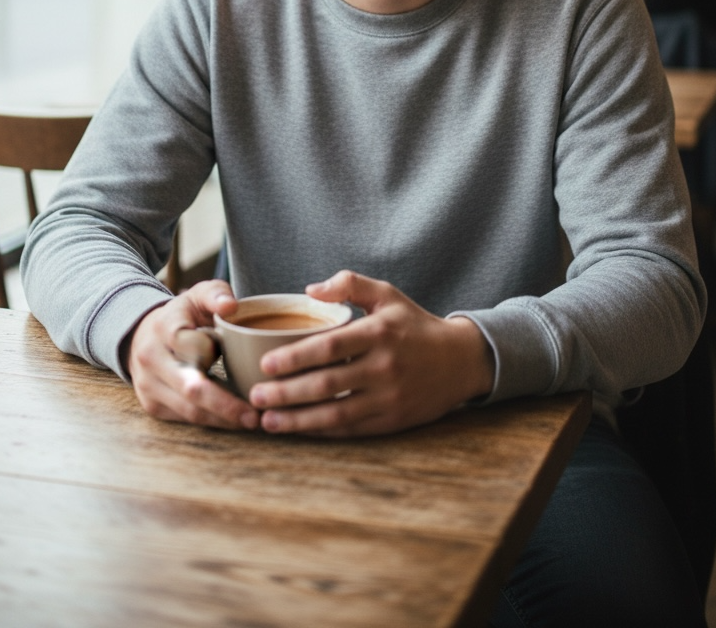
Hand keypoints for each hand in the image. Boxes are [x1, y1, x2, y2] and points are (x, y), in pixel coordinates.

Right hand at [124, 280, 259, 429]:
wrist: (142, 335)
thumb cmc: (182, 315)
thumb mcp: (198, 295)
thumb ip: (216, 293)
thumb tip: (231, 306)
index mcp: (164, 327)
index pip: (194, 346)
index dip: (217, 353)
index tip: (242, 358)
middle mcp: (151, 358)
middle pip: (191, 388)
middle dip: (226, 405)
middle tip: (256, 415)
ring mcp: (148, 385)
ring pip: (189, 410)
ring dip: (222, 419)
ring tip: (252, 420)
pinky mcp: (152, 405)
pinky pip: (184, 418)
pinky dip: (211, 420)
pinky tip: (232, 419)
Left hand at [247, 270, 494, 437]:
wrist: (459, 361)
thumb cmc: (414, 323)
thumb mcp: (387, 294)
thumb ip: (349, 283)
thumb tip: (310, 289)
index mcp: (379, 332)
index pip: (330, 347)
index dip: (295, 357)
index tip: (265, 364)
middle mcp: (384, 367)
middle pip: (327, 384)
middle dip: (287, 393)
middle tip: (255, 396)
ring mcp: (389, 397)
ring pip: (336, 414)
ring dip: (298, 420)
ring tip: (267, 421)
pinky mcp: (392, 420)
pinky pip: (351, 429)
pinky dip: (322, 432)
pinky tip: (299, 429)